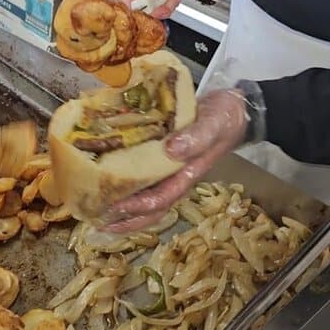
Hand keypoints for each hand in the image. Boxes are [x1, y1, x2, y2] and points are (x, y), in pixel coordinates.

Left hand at [105, 89, 248, 232]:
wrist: (234, 108)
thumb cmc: (225, 117)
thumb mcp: (214, 123)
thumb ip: (197, 136)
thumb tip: (172, 150)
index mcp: (188, 174)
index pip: (160, 199)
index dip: (137, 207)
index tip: (112, 208)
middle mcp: (176, 176)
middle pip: (150, 208)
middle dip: (125, 219)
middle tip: (95, 221)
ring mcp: (169, 168)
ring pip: (144, 194)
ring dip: (122, 205)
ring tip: (95, 208)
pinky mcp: (163, 155)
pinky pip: (142, 174)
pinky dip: (125, 180)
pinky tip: (106, 177)